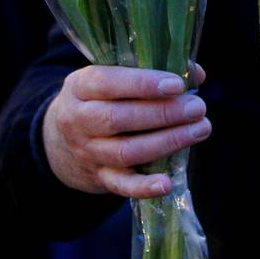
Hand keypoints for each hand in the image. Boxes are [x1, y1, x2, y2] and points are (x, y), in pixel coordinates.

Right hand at [43, 63, 208, 198]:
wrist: (59, 141)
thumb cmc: (101, 99)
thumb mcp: (112, 78)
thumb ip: (152, 71)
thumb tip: (196, 74)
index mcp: (81, 86)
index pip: (107, 83)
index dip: (143, 84)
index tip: (177, 85)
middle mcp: (79, 119)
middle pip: (119, 119)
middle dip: (164, 113)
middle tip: (197, 107)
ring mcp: (88, 151)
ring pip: (126, 151)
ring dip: (167, 142)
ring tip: (200, 129)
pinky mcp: (99, 177)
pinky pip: (121, 185)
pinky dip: (144, 187)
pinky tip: (167, 184)